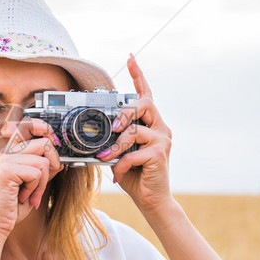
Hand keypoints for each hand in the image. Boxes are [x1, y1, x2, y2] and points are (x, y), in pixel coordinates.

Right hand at [0, 118, 61, 235]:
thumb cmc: (13, 205)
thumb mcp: (34, 182)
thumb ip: (44, 167)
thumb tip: (59, 157)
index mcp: (11, 151)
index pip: (28, 125)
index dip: (44, 128)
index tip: (52, 140)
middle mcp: (7, 152)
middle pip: (44, 143)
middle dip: (52, 165)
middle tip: (42, 183)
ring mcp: (6, 159)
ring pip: (43, 161)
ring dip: (43, 183)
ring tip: (31, 193)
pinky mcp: (7, 170)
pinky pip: (37, 173)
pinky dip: (36, 189)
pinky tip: (23, 196)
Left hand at [97, 54, 172, 213]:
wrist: (152, 201)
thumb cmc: (135, 175)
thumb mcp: (120, 153)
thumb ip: (114, 139)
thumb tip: (96, 131)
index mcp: (151, 124)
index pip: (146, 94)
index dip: (138, 75)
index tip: (130, 58)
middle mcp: (161, 128)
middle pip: (144, 104)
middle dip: (124, 113)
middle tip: (112, 127)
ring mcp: (163, 140)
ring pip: (135, 130)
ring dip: (116, 145)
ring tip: (106, 157)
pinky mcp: (160, 154)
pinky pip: (134, 153)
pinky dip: (121, 163)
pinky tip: (118, 174)